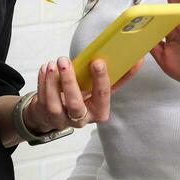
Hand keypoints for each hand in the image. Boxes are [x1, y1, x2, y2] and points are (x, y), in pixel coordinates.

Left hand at [23, 54, 144, 135]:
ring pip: (55, 105)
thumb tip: (136, 59)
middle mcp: (81, 119)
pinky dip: (43, 82)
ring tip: (53, 63)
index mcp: (99, 111)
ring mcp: (62, 120)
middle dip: (70, 82)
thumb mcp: (99, 90)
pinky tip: (46, 68)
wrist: (60, 112)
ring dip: (52, 82)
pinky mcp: (46, 115)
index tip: (98, 62)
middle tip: (64, 60)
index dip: (101, 80)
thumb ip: (115, 77)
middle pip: (76, 105)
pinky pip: (42, 99)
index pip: (102, 97)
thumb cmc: (83, 96)